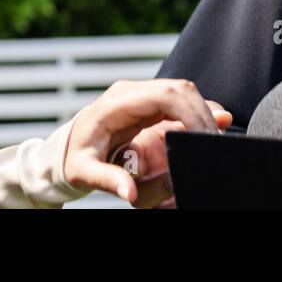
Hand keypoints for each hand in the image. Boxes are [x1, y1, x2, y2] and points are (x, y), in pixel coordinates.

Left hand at [61, 79, 231, 205]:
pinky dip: (195, 113)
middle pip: (180, 89)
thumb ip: (108, 180)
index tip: (203, 136)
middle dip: (202, 113)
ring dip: (202, 112)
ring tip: (212, 138)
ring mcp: (141, 95)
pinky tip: (207, 127)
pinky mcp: (148, 103)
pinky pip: (178, 101)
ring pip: (183, 92)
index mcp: (117, 102)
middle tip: (214, 141)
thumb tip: (130, 192)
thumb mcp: (84, 172)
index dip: (190, 111)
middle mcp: (131, 92)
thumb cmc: (74, 157)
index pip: (165, 94)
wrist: (66, 146)